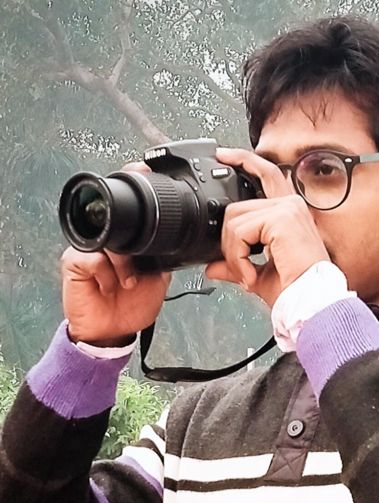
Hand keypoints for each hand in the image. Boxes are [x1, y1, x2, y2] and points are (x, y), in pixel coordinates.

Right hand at [62, 162, 170, 345]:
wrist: (112, 332)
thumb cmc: (130, 306)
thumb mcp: (158, 278)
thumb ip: (164, 255)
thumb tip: (181, 238)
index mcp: (122, 240)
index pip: (125, 206)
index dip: (134, 187)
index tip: (145, 170)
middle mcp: (103, 241)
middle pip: (112, 215)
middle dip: (125, 219)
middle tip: (139, 239)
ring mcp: (87, 249)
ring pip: (106, 237)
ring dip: (122, 260)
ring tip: (129, 280)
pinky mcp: (74, 263)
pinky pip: (93, 258)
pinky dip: (108, 273)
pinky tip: (112, 287)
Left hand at [204, 148, 329, 306]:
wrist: (311, 303)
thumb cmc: (296, 290)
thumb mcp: (258, 275)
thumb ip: (235, 265)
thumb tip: (212, 267)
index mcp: (289, 213)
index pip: (265, 175)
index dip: (243, 161)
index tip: (223, 155)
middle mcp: (290, 206)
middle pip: (237, 207)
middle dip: (228, 242)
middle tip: (239, 269)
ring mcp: (287, 209)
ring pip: (235, 221)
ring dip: (233, 254)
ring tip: (247, 276)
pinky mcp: (282, 219)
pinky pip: (240, 232)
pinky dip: (238, 257)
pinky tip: (251, 275)